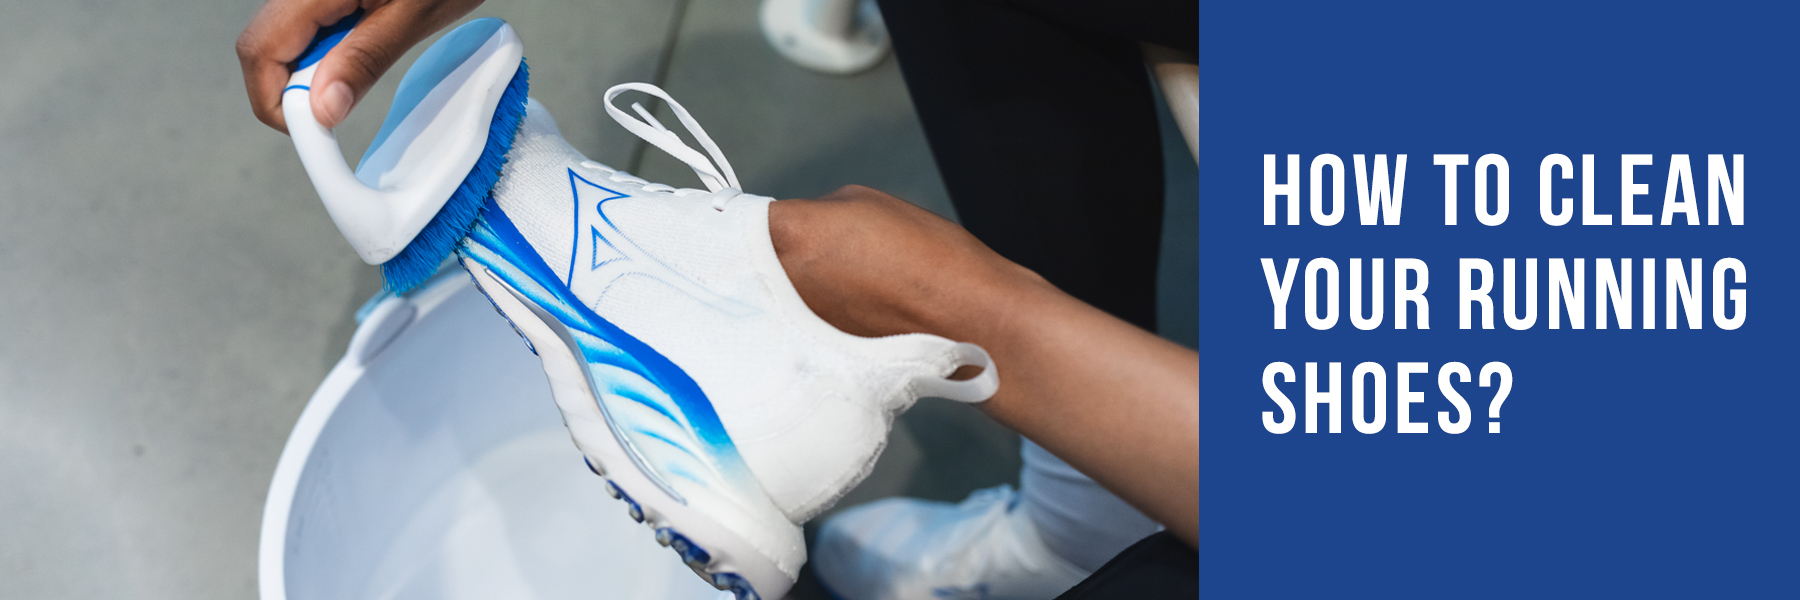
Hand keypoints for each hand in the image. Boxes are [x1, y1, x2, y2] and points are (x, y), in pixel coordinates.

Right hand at [236, 0, 486, 132]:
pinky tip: (357, 52)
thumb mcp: (413, 15)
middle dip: (289, 92)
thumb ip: (364, 59)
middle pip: (261, 49)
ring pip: (281, 42)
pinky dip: (322, 54)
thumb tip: (324, 109)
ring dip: (309, 73)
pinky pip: (305, 30)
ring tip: (354, 75)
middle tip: (335, 110)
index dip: (279, 103)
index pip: (260, 52)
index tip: (315, 132)